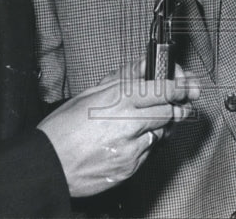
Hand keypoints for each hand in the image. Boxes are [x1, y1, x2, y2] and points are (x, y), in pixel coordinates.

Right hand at [37, 59, 199, 195]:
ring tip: (141, 122)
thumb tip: (143, 67)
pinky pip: (146, 153)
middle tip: (181, 102)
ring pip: (159, 132)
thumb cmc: (61, 130)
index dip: (180, 86)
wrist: (47, 166)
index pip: (162, 89)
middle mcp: (128, 123)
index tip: (189, 85)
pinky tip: (127, 142)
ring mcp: (131, 148)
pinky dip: (143, 145)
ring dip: (158, 126)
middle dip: (177, 107)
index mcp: (117, 100)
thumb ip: (122, 80)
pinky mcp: (129, 168)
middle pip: (169, 112)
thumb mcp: (88, 95)